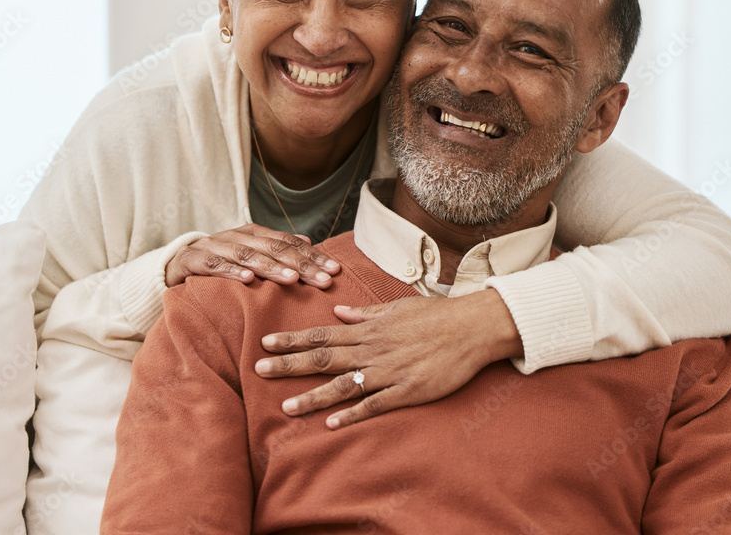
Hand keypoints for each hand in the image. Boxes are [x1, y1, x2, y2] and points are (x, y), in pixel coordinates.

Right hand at [164, 224, 340, 287]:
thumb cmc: (219, 264)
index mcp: (253, 234)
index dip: (313, 256)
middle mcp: (236, 236)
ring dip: (271, 267)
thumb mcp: (249, 256)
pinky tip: (248, 281)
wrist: (172, 266)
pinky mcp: (192, 261)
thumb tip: (309, 241)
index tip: (335, 271)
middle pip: (273, 248)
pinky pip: (214, 266)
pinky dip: (232, 272)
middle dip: (300, 264)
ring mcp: (214, 246)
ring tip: (292, 279)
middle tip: (323, 280)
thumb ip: (276, 249)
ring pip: (247, 255)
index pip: (288, 242)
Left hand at [254, 289, 523, 428]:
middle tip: (258, 371)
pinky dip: (353, 413)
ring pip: (344, 385)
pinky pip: (375, 404)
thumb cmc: (436, 315)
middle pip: (324, 358)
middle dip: (289, 365)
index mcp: (369, 329)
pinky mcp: (407, 390)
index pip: (322, 334)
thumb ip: (366, 314)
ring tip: (287, 406)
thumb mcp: (398, 307)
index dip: (293, 339)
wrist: (472, 326)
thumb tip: (338, 313)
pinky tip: (333, 423)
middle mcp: (373, 349)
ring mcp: (389, 371)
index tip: (266, 343)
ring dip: (314, 396)